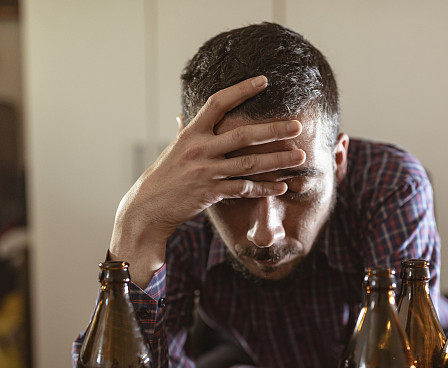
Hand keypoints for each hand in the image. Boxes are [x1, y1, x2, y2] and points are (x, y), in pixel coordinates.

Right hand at [109, 75, 305, 286]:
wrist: (147, 208)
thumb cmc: (163, 177)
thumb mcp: (172, 150)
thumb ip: (184, 134)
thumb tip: (182, 118)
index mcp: (191, 133)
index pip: (218, 103)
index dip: (241, 90)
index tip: (264, 81)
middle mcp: (199, 149)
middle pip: (243, 135)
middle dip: (274, 130)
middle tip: (297, 126)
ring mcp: (206, 171)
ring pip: (249, 164)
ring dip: (277, 161)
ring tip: (300, 157)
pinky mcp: (211, 193)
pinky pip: (243, 189)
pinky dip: (264, 189)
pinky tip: (282, 187)